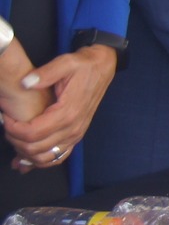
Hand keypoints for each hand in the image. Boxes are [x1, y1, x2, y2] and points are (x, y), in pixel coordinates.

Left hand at [4, 45, 114, 171]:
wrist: (103, 67)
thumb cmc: (83, 65)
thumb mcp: (65, 63)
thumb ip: (45, 73)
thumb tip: (26, 83)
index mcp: (67, 112)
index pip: (32, 133)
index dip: (13, 129)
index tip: (4, 117)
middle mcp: (73, 128)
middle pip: (36, 148)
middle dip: (15, 141)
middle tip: (6, 126)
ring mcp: (76, 134)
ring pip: (46, 157)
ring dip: (27, 154)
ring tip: (13, 142)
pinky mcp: (77, 135)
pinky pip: (59, 157)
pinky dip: (42, 161)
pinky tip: (29, 157)